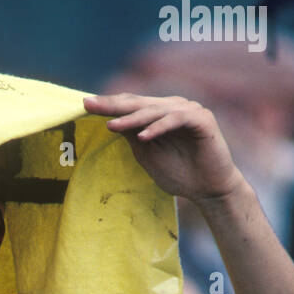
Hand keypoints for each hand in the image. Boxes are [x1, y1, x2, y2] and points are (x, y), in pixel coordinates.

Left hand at [83, 93, 243, 203]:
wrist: (208, 190)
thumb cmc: (179, 174)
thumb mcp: (147, 155)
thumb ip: (132, 137)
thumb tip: (110, 120)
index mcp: (159, 114)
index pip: (131, 106)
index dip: (109, 105)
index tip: (85, 104)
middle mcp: (173, 107)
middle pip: (139, 103)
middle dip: (114, 105)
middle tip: (91, 104)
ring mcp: (189, 110)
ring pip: (155, 110)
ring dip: (133, 118)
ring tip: (112, 126)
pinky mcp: (202, 119)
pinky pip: (176, 119)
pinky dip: (159, 127)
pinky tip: (143, 136)